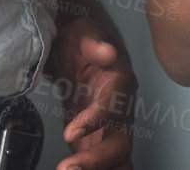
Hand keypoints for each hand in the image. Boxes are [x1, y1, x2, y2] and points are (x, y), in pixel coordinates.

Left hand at [48, 17, 135, 169]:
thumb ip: (95, 43)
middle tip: (67, 168)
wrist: (77, 49)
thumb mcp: (85, 32)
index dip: (95, 121)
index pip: (113, 107)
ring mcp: (112, 130)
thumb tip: (107, 52)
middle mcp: (122, 111)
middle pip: (119, 143)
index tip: (70, 132)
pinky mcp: (98, 141)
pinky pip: (105, 164)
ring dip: (97, 169)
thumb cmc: (82, 40)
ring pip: (117, 159)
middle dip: (96, 160)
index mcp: (121, 83)